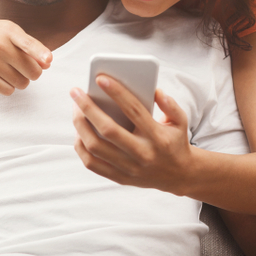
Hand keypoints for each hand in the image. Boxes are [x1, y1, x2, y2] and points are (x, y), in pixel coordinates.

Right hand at [0, 16, 51, 95]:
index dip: (40, 53)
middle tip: (29, 69)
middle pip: (30, 70)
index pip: (28, 43)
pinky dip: (11, 87)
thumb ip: (30, 45)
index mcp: (9, 31)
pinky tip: (5, 78)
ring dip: (23, 81)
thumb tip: (47, 64)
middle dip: (35, 73)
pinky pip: (7, 90)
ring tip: (15, 72)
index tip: (48, 60)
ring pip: (21, 83)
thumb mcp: (10, 31)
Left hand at [70, 76, 193, 193]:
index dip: (117, 93)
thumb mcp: (180, 122)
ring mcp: (129, 168)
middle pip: (108, 130)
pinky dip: (81, 147)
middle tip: (76, 92)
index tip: (100, 78)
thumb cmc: (175, 142)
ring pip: (95, 147)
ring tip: (75, 110)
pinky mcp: (120, 178)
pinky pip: (92, 163)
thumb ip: (170, 105)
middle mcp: (143, 154)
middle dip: (88, 108)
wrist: (179, 175)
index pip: (134, 111)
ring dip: (80, 126)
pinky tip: (78, 132)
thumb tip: (155, 91)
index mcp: (158, 137)